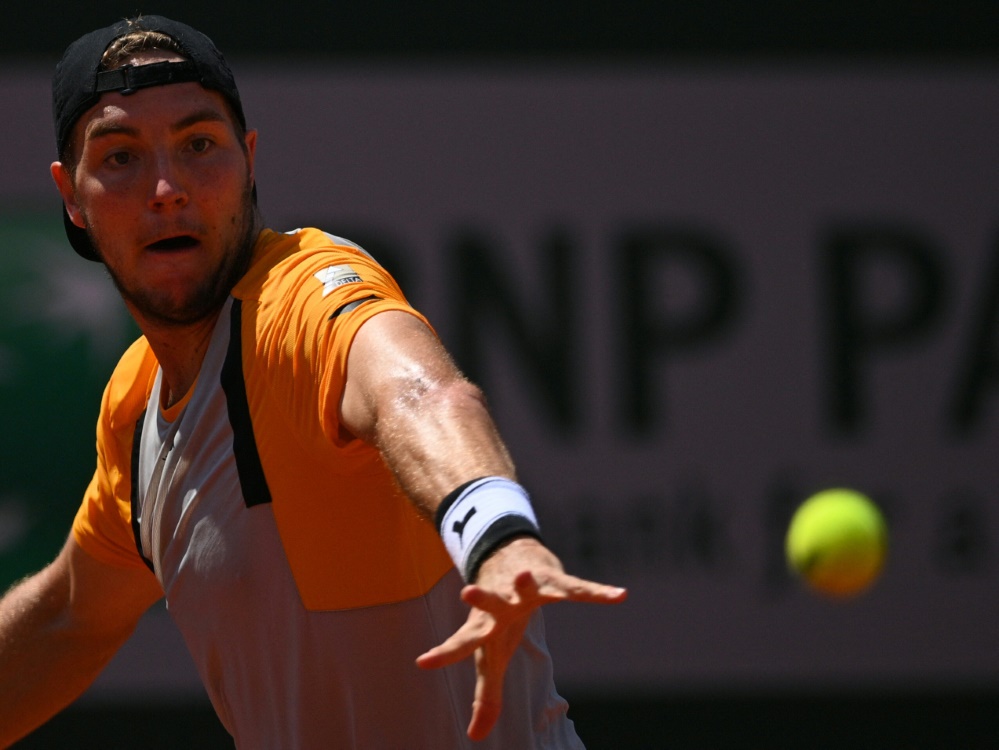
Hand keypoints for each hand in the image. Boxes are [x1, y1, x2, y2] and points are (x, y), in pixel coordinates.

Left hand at [415, 537, 626, 740]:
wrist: (512, 560)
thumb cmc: (499, 617)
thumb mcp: (492, 654)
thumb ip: (485, 696)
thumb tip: (475, 737)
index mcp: (485, 625)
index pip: (462, 641)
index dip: (444, 653)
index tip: (422, 662)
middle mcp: (502, 602)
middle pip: (491, 603)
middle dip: (482, 599)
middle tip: (467, 591)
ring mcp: (527, 587)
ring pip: (530, 585)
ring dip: (527, 583)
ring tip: (523, 578)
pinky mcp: (554, 578)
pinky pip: (578, 589)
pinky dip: (598, 593)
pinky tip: (620, 596)